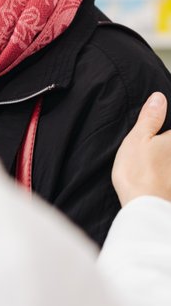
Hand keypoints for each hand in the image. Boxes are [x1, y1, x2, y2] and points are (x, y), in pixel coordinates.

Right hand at [112, 92, 170, 206]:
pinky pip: (169, 177)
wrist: (146, 208)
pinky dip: (165, 175)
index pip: (170, 127)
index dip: (164, 126)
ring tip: (151, 161)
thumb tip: (159, 97)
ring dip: (163, 158)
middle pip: (169, 142)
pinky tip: (158, 176)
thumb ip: (150, 117)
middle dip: (164, 140)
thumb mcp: (138, 138)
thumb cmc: (139, 173)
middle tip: (149, 145)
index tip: (153, 134)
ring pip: (169, 159)